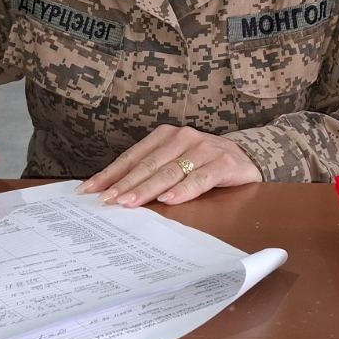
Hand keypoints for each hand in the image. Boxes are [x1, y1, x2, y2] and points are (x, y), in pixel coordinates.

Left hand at [81, 124, 263, 207]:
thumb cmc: (204, 163)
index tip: (90, 190)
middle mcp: (183, 137)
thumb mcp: (175, 162)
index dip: (111, 174)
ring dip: (148, 189)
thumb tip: (114, 191)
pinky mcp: (223, 163)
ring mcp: (204, 149)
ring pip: (170, 171)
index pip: (133, 157)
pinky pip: (200, 178)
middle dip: (125, 184)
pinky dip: (184, 189)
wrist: (248, 157)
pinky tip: (169, 200)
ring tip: (130, 203)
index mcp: (166, 135)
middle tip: (107, 201)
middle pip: (148, 165)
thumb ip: (151, 172)